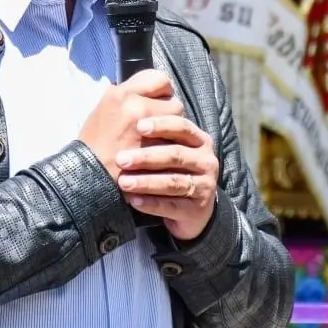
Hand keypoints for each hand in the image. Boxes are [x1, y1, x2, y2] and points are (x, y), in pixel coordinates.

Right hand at [78, 69, 183, 180]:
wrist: (90, 174)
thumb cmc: (95, 142)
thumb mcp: (104, 108)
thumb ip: (126, 95)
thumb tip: (144, 88)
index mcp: (121, 94)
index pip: (158, 78)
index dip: (161, 90)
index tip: (158, 99)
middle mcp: (136, 106)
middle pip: (173, 101)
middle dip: (169, 112)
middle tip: (160, 121)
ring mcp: (148, 129)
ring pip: (179, 122)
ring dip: (173, 129)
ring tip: (160, 137)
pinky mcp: (156, 150)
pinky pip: (175, 143)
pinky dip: (171, 146)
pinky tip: (161, 151)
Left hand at [115, 115, 219, 240]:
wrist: (192, 208)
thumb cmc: (172, 170)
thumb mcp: (169, 149)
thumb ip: (156, 135)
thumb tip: (130, 117)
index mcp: (200, 140)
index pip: (182, 127)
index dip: (162, 125)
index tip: (139, 126)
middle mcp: (206, 161)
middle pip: (176, 155)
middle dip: (146, 157)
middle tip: (121, 159)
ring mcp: (205, 186)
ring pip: (173, 182)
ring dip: (146, 182)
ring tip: (123, 182)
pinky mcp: (197, 210)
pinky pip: (172, 205)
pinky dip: (151, 203)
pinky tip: (133, 200)